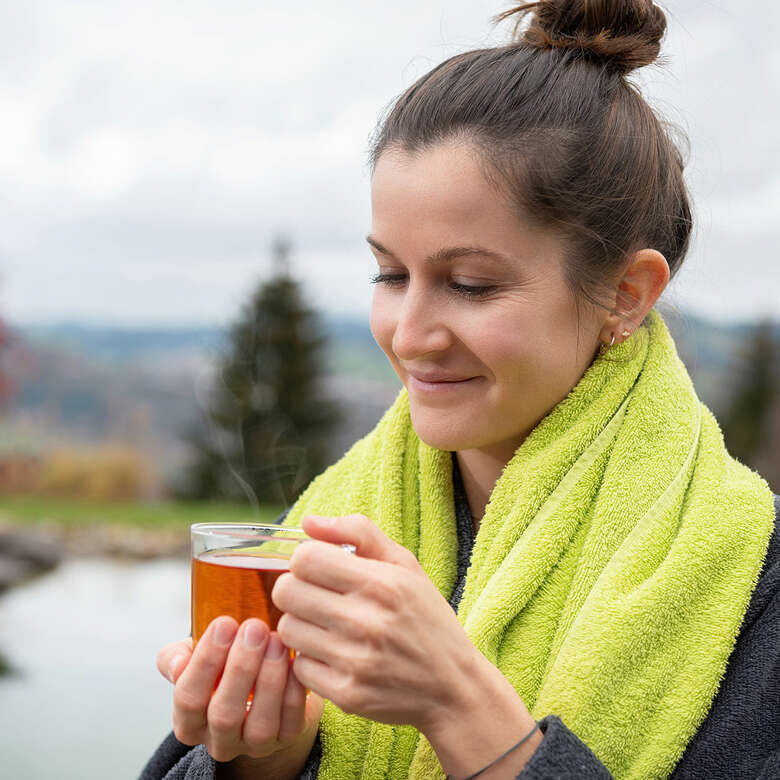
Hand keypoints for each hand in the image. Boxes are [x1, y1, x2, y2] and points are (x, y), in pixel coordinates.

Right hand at [155, 617, 322, 762]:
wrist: (260, 685)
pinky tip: (295, 660)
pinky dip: (293, 690)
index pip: (188, 698)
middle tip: (254, 628)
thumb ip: (176, 656)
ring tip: (276, 640)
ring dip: (269, 678)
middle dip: (240, 667)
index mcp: (189, 721)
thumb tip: (178, 663)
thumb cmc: (222, 666)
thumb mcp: (195, 657)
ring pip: (260, 724)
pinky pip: (291, 721)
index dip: (205, 662)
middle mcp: (219, 740)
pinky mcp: (285, 739)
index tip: (224, 623)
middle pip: (224, 714)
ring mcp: (254, 745)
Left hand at [272, 514, 483, 734]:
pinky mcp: (346, 694)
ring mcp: (355, 660)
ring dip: (302, 625)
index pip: (304, 558)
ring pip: (287, 629)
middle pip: (286, 592)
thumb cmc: (426, 617)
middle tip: (317, 596)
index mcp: (381, 582)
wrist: (453, 685)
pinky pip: (298, 666)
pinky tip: (335, 655)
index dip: (305, 559)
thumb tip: (308, 521)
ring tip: (327, 626)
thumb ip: (358, 533)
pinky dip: (311, 659)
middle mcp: (366, 621)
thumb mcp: (405, 565)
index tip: (318, 568)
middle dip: (296, 589)